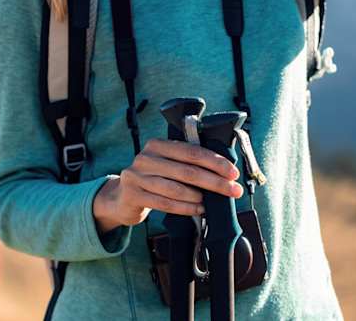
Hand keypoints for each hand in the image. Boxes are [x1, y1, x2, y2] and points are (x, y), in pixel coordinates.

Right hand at [93, 138, 242, 233]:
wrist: (122, 197)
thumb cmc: (153, 179)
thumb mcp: (166, 165)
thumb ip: (186, 164)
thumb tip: (224, 172)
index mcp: (157, 145)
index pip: (192, 151)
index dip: (215, 162)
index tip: (233, 173)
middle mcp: (145, 157)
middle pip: (188, 170)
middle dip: (215, 182)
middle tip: (233, 190)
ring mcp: (137, 176)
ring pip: (176, 188)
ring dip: (199, 196)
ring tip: (213, 202)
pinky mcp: (133, 195)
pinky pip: (165, 203)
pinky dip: (185, 207)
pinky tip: (198, 210)